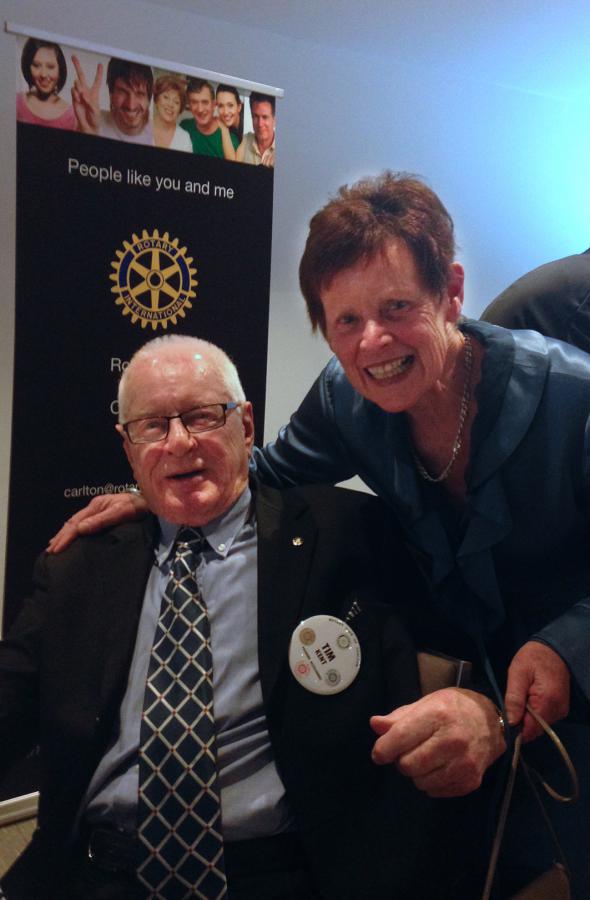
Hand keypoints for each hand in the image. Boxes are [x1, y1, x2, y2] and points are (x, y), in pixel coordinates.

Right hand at [47, 492, 148, 552]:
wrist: (150, 501)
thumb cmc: (137, 506)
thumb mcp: (120, 512)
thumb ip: (101, 521)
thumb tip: (80, 529)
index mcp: (96, 506)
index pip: (75, 524)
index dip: (65, 537)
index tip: (56, 549)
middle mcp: (94, 507)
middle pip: (72, 523)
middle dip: (61, 536)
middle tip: (51, 550)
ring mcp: (98, 510)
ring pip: (76, 523)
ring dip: (64, 534)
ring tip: (55, 544)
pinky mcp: (103, 514)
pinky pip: (83, 524)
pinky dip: (73, 531)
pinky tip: (72, 536)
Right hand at [71, 55, 102, 133]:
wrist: (87, 124)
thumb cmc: (94, 118)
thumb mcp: (95, 110)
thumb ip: (89, 101)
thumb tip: (83, 94)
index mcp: (95, 93)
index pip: (97, 80)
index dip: (99, 73)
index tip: (100, 65)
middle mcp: (86, 91)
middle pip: (81, 76)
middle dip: (77, 65)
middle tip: (73, 57)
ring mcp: (79, 93)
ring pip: (77, 83)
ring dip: (79, 88)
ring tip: (82, 96)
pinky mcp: (74, 97)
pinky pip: (73, 91)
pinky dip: (76, 94)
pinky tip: (79, 100)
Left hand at [370, 688, 505, 797]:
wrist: (491, 721)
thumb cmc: (453, 709)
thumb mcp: (426, 703)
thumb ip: (398, 717)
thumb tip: (374, 725)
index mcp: (438, 715)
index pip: (400, 738)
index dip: (383, 749)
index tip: (379, 753)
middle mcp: (453, 739)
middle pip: (407, 765)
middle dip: (402, 760)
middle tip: (409, 751)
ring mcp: (464, 763)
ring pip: (420, 782)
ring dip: (417, 773)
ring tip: (425, 758)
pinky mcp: (471, 780)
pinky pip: (436, 792)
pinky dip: (431, 783)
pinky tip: (439, 767)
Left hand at [504, 641, 569, 741]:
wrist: (553, 650)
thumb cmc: (533, 658)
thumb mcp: (518, 673)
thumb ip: (514, 698)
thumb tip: (511, 722)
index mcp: (547, 701)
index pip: (531, 729)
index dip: (516, 731)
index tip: (503, 724)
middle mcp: (557, 710)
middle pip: (535, 729)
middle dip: (520, 723)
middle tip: (508, 709)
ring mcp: (560, 710)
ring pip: (539, 725)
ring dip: (527, 718)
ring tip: (519, 701)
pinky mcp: (560, 707)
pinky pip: (544, 718)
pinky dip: (534, 714)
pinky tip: (527, 701)